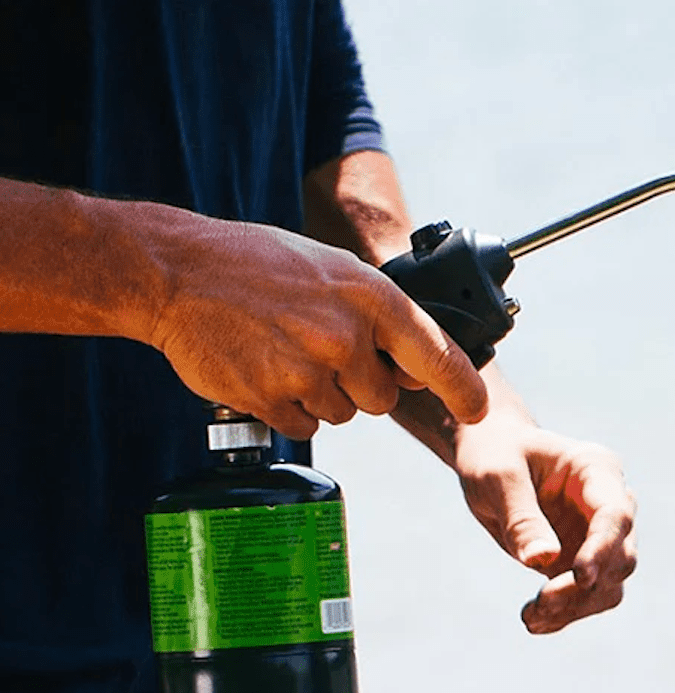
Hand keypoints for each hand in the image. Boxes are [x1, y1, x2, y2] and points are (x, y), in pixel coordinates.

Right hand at [149, 217, 487, 439]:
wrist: (179, 273)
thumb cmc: (260, 266)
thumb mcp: (334, 272)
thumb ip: (380, 317)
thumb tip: (416, 368)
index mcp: (371, 299)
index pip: (437, 355)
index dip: (463, 388)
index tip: (476, 408)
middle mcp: (346, 337)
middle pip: (385, 397)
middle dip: (364, 382)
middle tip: (323, 347)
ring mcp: (307, 372)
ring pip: (345, 412)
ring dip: (325, 394)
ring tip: (287, 349)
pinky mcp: (271, 400)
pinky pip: (304, 426)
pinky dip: (291, 407)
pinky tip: (267, 368)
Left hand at [452, 415, 636, 632]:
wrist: (488, 455)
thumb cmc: (494, 454)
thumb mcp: (498, 477)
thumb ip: (521, 517)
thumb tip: (543, 561)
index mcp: (597, 470)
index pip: (615, 515)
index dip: (603, 548)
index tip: (580, 577)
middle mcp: (608, 504)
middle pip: (621, 557)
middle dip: (587, 586)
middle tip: (542, 601)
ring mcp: (597, 535)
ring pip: (610, 585)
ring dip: (576, 607)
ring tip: (532, 616)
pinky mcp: (579, 560)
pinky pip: (585, 598)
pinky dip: (564, 614)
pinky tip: (532, 619)